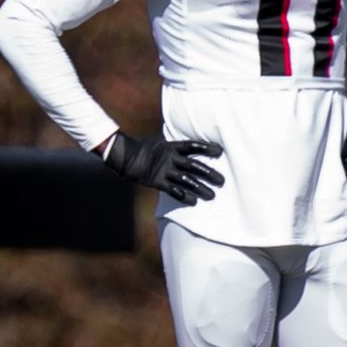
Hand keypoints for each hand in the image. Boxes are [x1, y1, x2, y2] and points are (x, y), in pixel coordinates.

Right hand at [104, 132, 224, 204]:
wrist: (124, 156)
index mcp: (171, 146)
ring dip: (200, 188)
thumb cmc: (142, 149)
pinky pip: (173, 190)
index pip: (193, 146)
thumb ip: (173, 148)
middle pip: (194, 165)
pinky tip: (194, 202)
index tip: (219, 151)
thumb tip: (185, 148)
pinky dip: (184, 196)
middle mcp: (170, 157)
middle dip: (209, 173)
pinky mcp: (157, 181)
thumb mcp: (159, 144)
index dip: (206, 148)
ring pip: (187, 180)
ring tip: (212, 195)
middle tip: (222, 180)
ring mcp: (164, 170)